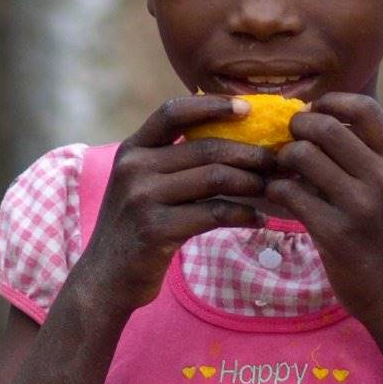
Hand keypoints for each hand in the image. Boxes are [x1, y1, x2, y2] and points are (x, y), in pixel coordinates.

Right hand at [71, 95, 274, 313]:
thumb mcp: (142, 185)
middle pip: (205, 148)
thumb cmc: (135, 228)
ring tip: (272, 189)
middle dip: (249, 152)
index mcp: (132, 150)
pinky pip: (214, 214)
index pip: (173, 112)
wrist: (105, 278)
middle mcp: (134, 168)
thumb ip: (170, 161)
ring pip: (214, 178)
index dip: (211, 105)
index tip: (247, 108)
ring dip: (252, 183)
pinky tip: (258, 220)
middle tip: (278, 161)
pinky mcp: (156, 229)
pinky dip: (244, 215)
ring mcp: (143, 198)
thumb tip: (230, 141)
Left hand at [264, 93, 382, 330]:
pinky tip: (278, 197)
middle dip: (298, 128)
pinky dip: (276, 190)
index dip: (331, 102)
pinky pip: (291, 194)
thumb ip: (372, 161)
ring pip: (303, 156)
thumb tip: (325, 124)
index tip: (313, 113)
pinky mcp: (336, 233)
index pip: (365, 108)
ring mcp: (361, 206)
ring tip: (281, 171)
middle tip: (288, 141)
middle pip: (326, 127)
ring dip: (282, 159)